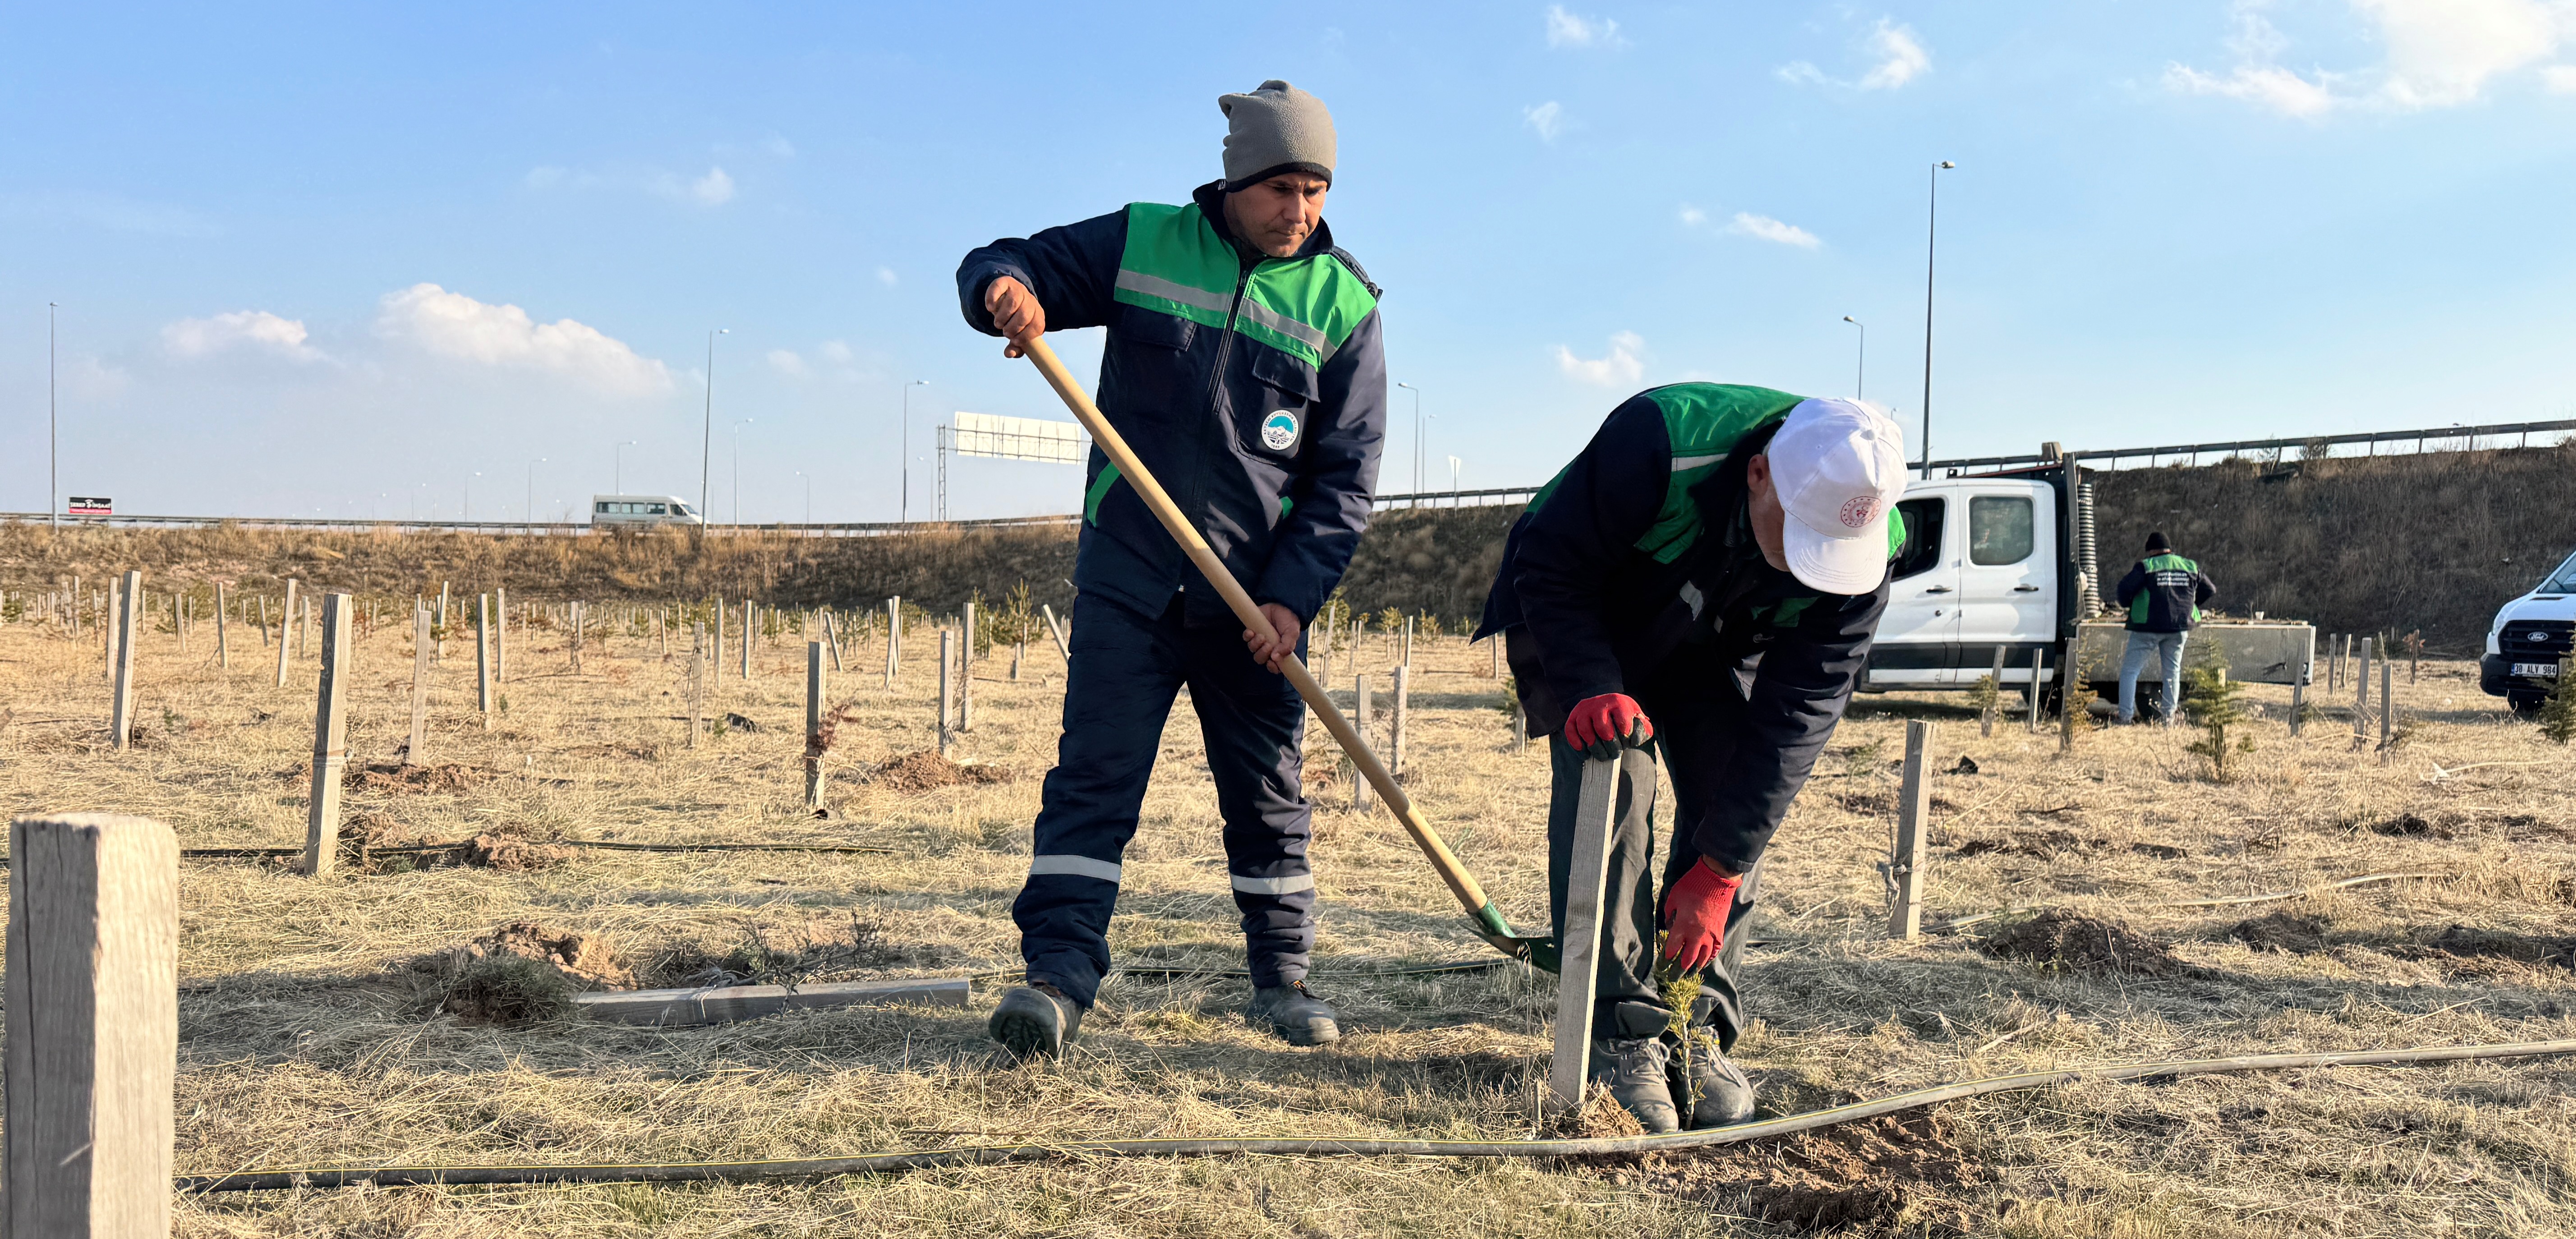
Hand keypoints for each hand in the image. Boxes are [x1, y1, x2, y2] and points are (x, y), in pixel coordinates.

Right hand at [983, 276, 1045, 357]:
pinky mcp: (1005, 282)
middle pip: (1025, 315)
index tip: (1013, 341)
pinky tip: (990, 307)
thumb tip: (1009, 354)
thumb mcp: (1016, 334)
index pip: (1037, 326)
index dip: (1025, 336)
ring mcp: (1019, 290)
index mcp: (1038, 315)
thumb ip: (1015, 346)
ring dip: (1002, 317)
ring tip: (997, 323)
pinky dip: (992, 299)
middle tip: (1004, 331)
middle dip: (1012, 327)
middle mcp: (1031, 301)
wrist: (1006, 295)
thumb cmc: (1013, 319)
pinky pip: (999, 288)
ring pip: (1012, 303)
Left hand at [1242, 603, 1301, 673]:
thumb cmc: (1289, 621)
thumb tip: (1276, 657)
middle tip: (1268, 645)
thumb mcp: (1292, 633)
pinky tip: (1251, 631)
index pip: (1274, 667)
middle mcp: (1268, 648)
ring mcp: (1259, 640)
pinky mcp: (1252, 631)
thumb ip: (1288, 646)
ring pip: (1253, 650)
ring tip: (1261, 636)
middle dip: (1263, 654)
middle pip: (1260, 659)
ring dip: (1256, 645)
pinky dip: (1248, 636)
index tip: (1272, 662)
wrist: (1282, 604)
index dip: (1272, 668)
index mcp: (1280, 652)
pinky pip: (1246, 638)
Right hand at [1564, 693, 1651, 760]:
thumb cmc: (1624, 716)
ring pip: (1585, 730)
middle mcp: (1599, 702)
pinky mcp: (1573, 716)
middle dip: (1610, 745)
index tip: (1628, 743)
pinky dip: (1575, 743)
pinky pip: (1570, 730)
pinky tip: (1584, 752)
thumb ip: (1642, 728)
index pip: (1622, 722)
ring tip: (1602, 755)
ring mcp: (1584, 709)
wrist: (1607, 704)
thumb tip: (1636, 738)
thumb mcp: (1637, 718)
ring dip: (1594, 747)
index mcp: (1618, 702)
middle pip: (1602, 728)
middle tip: (1616, 754)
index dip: (1626, 737)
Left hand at [1658, 859, 1742, 973]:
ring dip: (1695, 966)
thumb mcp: (1673, 898)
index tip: (1662, 964)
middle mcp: (1697, 934)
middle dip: (1679, 969)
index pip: (1672, 948)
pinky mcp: (1720, 932)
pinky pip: (1715, 950)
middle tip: (1673, 977)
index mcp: (1682, 926)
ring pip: (1703, 958)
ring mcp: (1710, 935)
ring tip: (1689, 973)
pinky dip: (1710, 957)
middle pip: (1688, 959)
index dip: (1666, 958)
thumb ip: (1669, 914)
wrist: (1716, 880)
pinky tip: (1705, 961)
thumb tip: (1668, 925)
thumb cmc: (1692, 886)